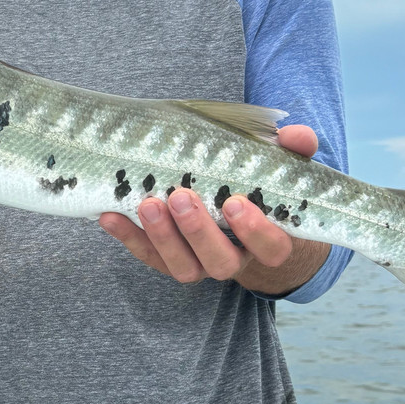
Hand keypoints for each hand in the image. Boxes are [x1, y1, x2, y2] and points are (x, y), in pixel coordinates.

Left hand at [99, 125, 321, 287]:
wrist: (239, 214)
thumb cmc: (264, 188)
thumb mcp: (283, 168)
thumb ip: (294, 152)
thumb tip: (296, 136)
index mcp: (270, 242)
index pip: (271, 247)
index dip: (254, 231)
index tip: (235, 202)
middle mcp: (233, 259)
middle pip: (219, 262)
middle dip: (198, 232)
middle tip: (180, 197)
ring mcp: (199, 264)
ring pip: (182, 267)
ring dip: (162, 237)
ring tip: (147, 203)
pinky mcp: (168, 261)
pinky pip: (147, 257)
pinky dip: (128, 238)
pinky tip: (108, 215)